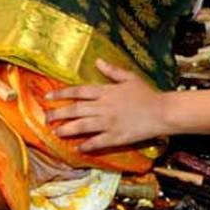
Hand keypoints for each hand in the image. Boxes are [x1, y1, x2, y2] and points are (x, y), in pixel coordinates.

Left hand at [46, 59, 165, 150]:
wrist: (162, 112)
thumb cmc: (146, 94)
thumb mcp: (129, 78)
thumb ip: (112, 71)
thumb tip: (97, 61)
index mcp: (105, 91)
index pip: (78, 91)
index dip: (61, 94)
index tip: (48, 98)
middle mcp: (104, 107)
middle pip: (75, 110)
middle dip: (58, 114)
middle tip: (46, 118)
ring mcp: (109, 123)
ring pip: (82, 126)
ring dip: (67, 130)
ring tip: (56, 132)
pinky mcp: (116, 137)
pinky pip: (98, 142)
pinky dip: (87, 145)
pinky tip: (78, 148)